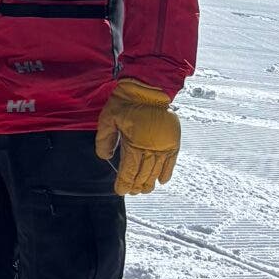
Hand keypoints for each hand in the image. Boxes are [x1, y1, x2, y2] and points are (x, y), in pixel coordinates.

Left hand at [95, 79, 180, 195]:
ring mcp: (164, 145)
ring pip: (156, 171)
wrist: (149, 88)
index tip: (120, 190)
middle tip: (131, 191)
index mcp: (135, 144)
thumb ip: (104, 140)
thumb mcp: (108, 119)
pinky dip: (167, 172)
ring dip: (149, 182)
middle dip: (136, 185)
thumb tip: (105, 157)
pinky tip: (161, 181)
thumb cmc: (126, 102)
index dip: (124, 183)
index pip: (129, 172)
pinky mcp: (173, 141)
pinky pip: (171, 162)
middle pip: (143, 174)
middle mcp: (151, 148)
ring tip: (144, 189)